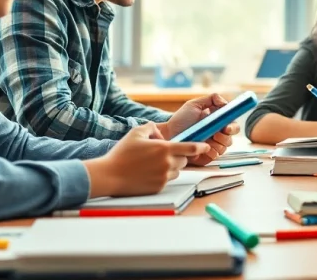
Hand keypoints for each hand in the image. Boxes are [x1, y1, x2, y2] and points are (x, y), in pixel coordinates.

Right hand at [86, 123, 207, 196]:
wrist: (109, 175)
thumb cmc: (122, 154)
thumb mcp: (136, 133)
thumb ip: (151, 128)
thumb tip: (158, 130)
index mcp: (164, 149)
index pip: (190, 148)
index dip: (201, 147)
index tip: (206, 146)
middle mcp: (167, 164)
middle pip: (184, 160)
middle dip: (178, 156)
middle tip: (163, 154)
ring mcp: (164, 177)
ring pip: (176, 170)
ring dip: (171, 166)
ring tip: (152, 164)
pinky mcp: (159, 187)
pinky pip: (167, 180)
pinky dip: (162, 176)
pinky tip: (148, 173)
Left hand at [163, 93, 241, 165]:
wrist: (168, 134)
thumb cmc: (180, 119)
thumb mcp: (194, 104)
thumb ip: (212, 98)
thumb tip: (226, 103)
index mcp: (217, 122)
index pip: (233, 125)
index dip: (233, 127)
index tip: (227, 127)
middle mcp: (218, 135)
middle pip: (231, 138)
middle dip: (226, 137)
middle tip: (216, 134)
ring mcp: (212, 146)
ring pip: (224, 148)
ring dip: (218, 144)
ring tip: (206, 140)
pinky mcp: (206, 156)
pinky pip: (215, 156)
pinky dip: (210, 152)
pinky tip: (202, 148)